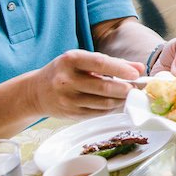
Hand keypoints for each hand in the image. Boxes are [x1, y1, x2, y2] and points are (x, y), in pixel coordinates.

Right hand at [25, 49, 144, 119]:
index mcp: (70, 60)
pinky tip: (117, 102)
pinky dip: (112, 108)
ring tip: (129, 95)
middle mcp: (66, 80)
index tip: (136, 73)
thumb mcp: (82, 60)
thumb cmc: (64, 72)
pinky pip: (99, 112)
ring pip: (103, 103)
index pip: (99, 63)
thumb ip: (112, 63)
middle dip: (125, 89)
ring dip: (121, 100)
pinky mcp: (72, 114)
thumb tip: (139, 68)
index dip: (120, 69)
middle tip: (137, 88)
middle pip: (103, 87)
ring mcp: (68, 99)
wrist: (36, 92)